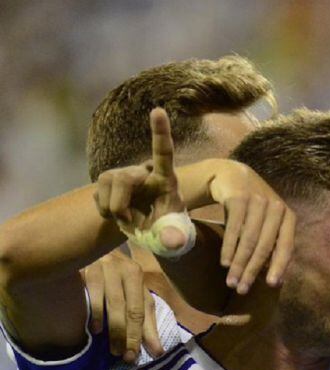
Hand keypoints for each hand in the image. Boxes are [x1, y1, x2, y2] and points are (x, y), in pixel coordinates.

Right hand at [81, 250, 161, 362]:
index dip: (141, 334)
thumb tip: (157, 351)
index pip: (141, 310)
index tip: (140, 355)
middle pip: (128, 308)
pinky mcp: (84, 267)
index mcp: (137, 275)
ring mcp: (103, 266)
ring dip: (112, 329)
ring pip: (112, 303)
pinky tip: (94, 329)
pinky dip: (94, 313)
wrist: (84, 247)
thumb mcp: (134, 295)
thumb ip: (146, 321)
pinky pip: (91, 294)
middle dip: (127, 335)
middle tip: (124, 356)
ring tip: (111, 349)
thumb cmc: (114, 277)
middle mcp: (123, 268)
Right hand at [93, 108, 185, 249]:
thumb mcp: (175, 237)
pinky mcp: (106, 183)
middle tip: (130, 223)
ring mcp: (122, 175)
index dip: (160, 131)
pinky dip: (107, 213)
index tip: (158, 110)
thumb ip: (175, 238)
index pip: (164, 152)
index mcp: (166, 178)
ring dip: (113, 211)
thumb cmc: (168, 229)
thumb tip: (173, 243)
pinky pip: (98, 199)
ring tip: (131, 220)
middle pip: (121, 179)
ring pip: (104, 188)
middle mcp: (142, 172)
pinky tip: (121, 215)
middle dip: (118, 205)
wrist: (152, 231)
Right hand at [207, 161, 294, 293]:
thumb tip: (278, 281)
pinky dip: (229, 248)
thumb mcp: (266, 224)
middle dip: (252, 271)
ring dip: (239, 264)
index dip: (279, 266)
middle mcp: (277, 208)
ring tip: (231, 281)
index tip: (271, 286)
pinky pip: (234, 228)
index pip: (286, 246)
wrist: (230, 175)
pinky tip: (224, 263)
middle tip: (241, 290)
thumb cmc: (251, 208)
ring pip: (249, 240)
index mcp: (288, 217)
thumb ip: (272, 246)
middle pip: (265, 247)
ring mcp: (258, 201)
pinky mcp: (239, 197)